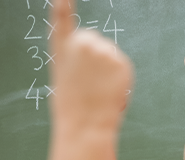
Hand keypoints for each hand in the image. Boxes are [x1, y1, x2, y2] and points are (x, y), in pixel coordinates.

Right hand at [49, 0, 131, 130]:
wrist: (86, 123)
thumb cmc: (72, 105)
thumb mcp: (64, 75)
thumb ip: (75, 58)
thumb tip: (92, 53)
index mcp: (62, 47)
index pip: (62, 18)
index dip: (63, 5)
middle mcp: (83, 44)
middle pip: (95, 39)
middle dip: (95, 55)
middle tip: (90, 80)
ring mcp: (104, 51)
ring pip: (110, 53)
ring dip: (108, 67)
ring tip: (98, 88)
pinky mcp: (122, 62)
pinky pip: (122, 65)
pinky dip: (120, 75)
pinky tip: (110, 89)